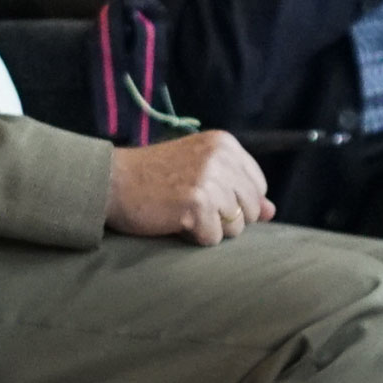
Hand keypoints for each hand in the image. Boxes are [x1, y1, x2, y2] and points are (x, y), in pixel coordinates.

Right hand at [104, 131, 274, 246]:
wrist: (111, 181)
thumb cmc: (153, 177)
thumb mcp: (200, 172)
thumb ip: (238, 189)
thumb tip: (271, 212)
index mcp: (225, 143)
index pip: (258, 187)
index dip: (234, 200)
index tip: (203, 192)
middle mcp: (221, 157)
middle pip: (251, 210)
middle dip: (224, 216)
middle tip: (188, 202)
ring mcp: (210, 179)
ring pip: (235, 227)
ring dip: (208, 227)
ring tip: (180, 210)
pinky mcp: (196, 203)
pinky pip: (213, 238)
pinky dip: (193, 237)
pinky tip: (173, 219)